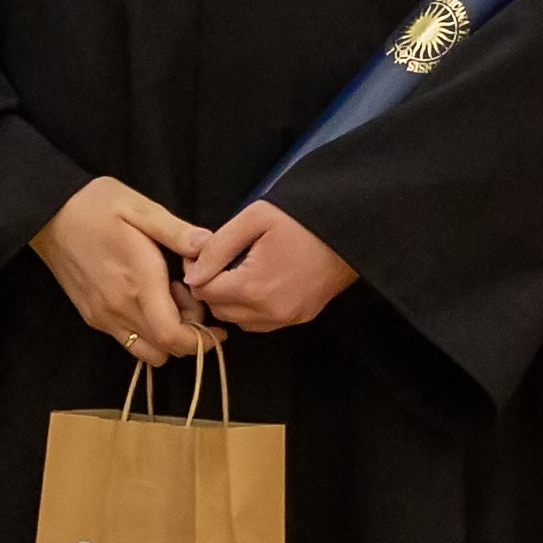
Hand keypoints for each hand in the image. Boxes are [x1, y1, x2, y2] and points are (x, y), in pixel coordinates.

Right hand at [33, 176, 213, 361]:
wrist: (46, 212)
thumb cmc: (95, 206)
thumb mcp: (141, 209)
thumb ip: (177, 232)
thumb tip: (209, 246)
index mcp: (139, 284)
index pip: (174, 337)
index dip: (202, 341)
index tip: (217, 328)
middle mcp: (119, 309)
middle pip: (164, 350)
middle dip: (188, 337)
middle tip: (191, 301)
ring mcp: (102, 317)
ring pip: (145, 352)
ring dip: (165, 338)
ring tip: (168, 302)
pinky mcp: (91, 316)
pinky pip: (126, 341)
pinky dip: (146, 333)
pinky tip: (145, 300)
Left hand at [180, 199, 357, 334]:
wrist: (350, 231)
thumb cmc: (302, 219)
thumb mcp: (254, 219)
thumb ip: (217, 247)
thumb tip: (192, 273)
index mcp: (254, 286)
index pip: (204, 291)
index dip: (196, 271)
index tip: (201, 254)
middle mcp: (269, 311)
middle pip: (219, 310)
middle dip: (212, 287)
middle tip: (218, 261)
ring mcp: (288, 318)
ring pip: (240, 320)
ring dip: (232, 301)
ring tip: (238, 272)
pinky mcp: (301, 318)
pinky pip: (262, 323)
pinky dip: (252, 308)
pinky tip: (259, 283)